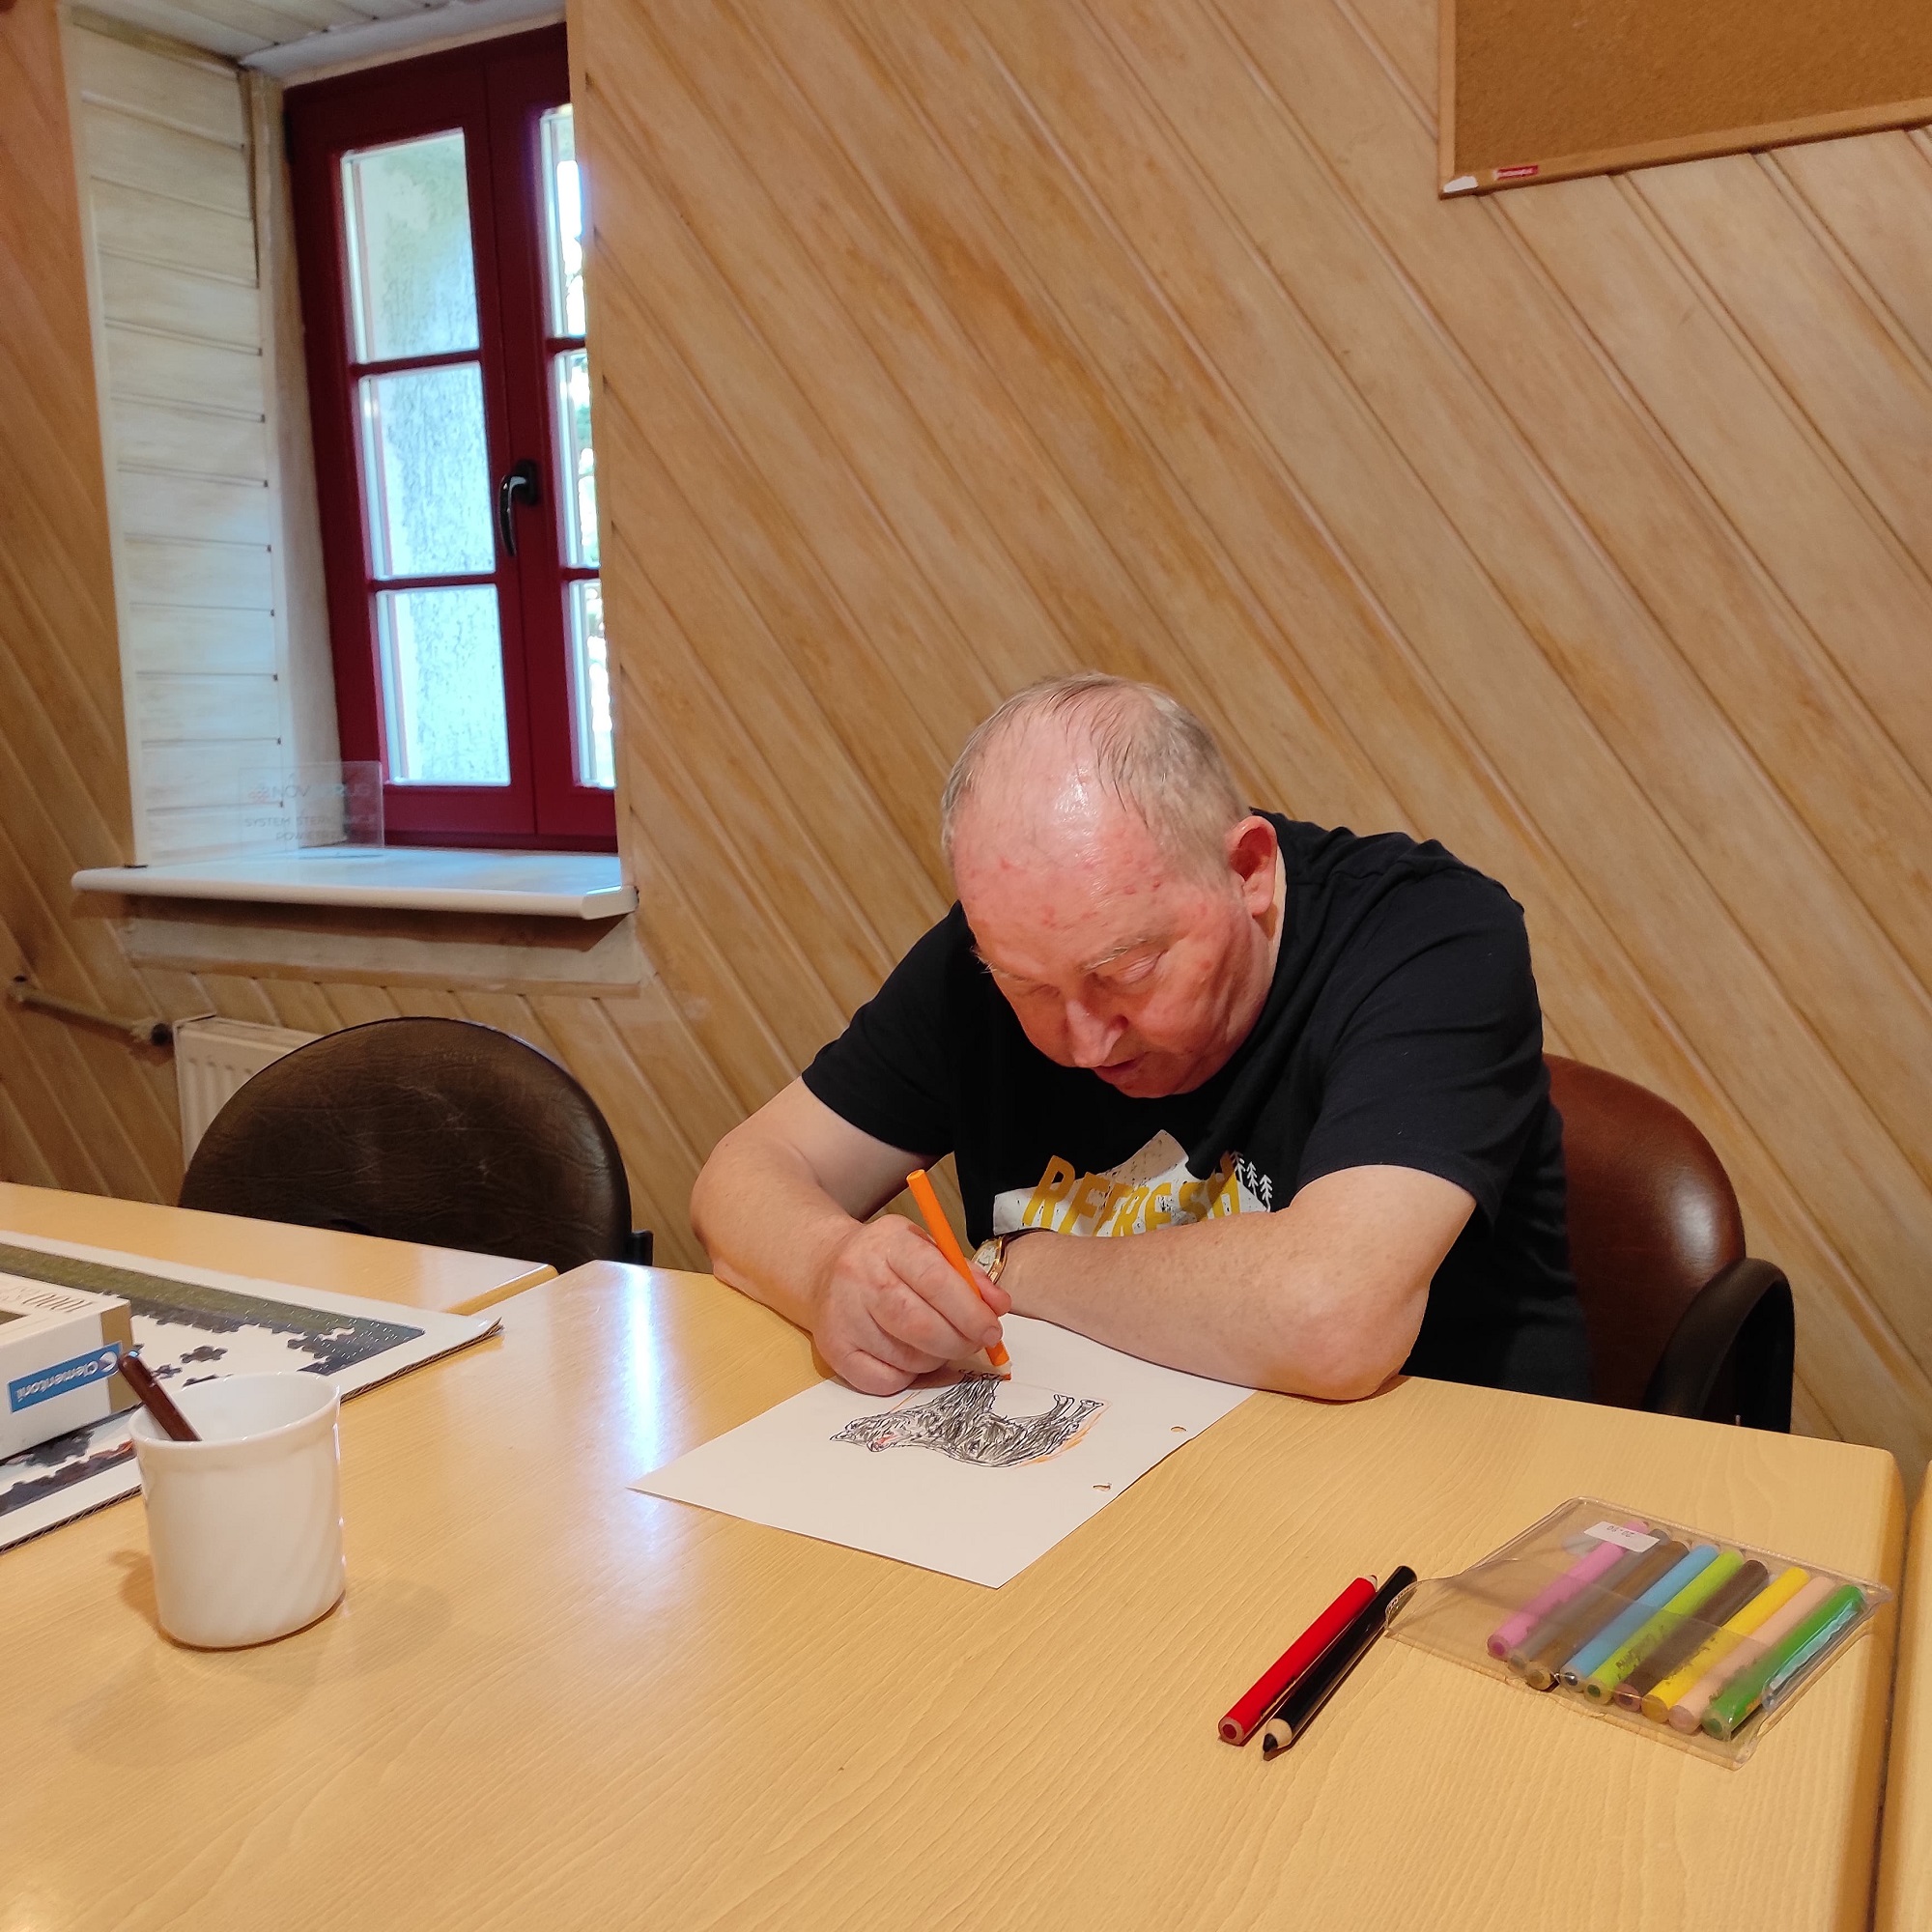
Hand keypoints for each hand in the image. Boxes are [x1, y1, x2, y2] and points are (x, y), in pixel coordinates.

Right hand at [809, 1216, 1010, 1394]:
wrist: (825, 1267)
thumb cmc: (888, 1260)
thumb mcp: (927, 1248)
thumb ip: (966, 1274)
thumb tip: (999, 1305)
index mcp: (889, 1243)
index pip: (935, 1280)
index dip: (970, 1311)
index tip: (991, 1329)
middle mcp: (859, 1277)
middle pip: (919, 1324)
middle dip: (959, 1341)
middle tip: (975, 1343)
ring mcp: (842, 1315)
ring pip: (906, 1357)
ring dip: (936, 1359)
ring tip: (940, 1343)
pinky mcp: (833, 1349)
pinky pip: (883, 1381)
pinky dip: (907, 1376)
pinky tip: (910, 1357)